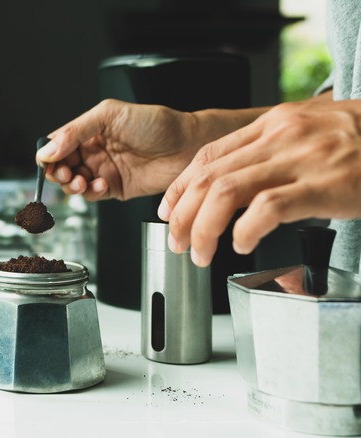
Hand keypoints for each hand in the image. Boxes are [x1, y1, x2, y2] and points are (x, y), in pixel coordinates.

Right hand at [36, 99, 229, 201]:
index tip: (49, 160)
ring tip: (81, 181)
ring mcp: (104, 170)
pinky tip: (100, 184)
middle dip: (58, 172)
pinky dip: (91, 193)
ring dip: (72, 185)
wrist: (187, 145)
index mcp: (90, 130)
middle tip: (64, 173)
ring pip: (74, 183)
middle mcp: (94, 150)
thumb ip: (75, 130)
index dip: (49, 154)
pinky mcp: (116, 188)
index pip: (57, 144)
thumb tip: (47, 149)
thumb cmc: (157, 124)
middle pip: (61, 166)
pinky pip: (93, 195)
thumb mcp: (110, 115)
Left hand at [159, 98, 360, 266]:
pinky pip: (268, 207)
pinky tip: (241, 244)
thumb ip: (270, 151)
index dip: (180, 187)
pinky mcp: (324, 184)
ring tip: (200, 252)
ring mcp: (301, 158)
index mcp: (272, 124)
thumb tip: (231, 182)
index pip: (207, 155)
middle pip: (209, 176)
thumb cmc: (360, 141)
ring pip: (227, 191)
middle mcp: (280, 136)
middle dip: (183, 214)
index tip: (168, 211)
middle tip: (177, 242)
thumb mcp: (308, 133)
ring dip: (203, 227)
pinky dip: (245, 229)